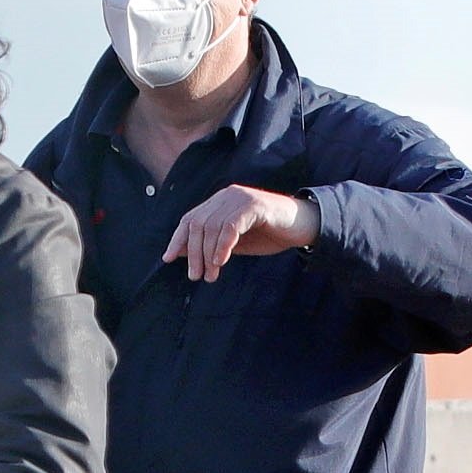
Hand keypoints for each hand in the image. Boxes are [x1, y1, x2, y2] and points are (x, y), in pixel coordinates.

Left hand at [165, 183, 319, 280]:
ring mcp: (240, 198)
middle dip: (193, 252)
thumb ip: (211, 245)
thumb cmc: (269, 234)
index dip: (177, 238)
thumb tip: (182, 255)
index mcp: (219, 202)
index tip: (168, 258)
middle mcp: (226, 196)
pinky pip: (231, 226)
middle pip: (198, 223)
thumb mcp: (234, 243)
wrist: (303, 225)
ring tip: (211, 276)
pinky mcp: (254, 205)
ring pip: (212, 226)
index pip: (190, 218)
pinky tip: (222, 262)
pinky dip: (223, 246)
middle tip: (195, 276)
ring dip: (208, 255)